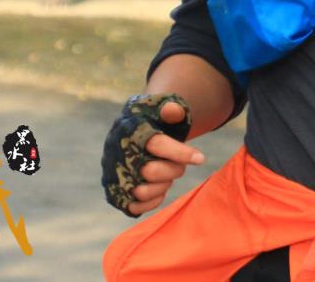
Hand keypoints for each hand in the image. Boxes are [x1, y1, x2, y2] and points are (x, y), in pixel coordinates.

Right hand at [101, 93, 204, 216]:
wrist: (134, 130)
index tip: (201, 158)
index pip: (157, 144)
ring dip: (162, 186)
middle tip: (180, 167)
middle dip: (173, 170)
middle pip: (150, 171)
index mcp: (130, 130)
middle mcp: (117, 153)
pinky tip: (160, 189)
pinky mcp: (115, 192)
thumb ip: (171, 109)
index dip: (180, 152)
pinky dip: (152, 201)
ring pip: (142, 192)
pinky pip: (134, 207)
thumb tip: (174, 111)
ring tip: (167, 175)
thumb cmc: (153, 120)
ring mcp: (114, 175)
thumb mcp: (162, 108)